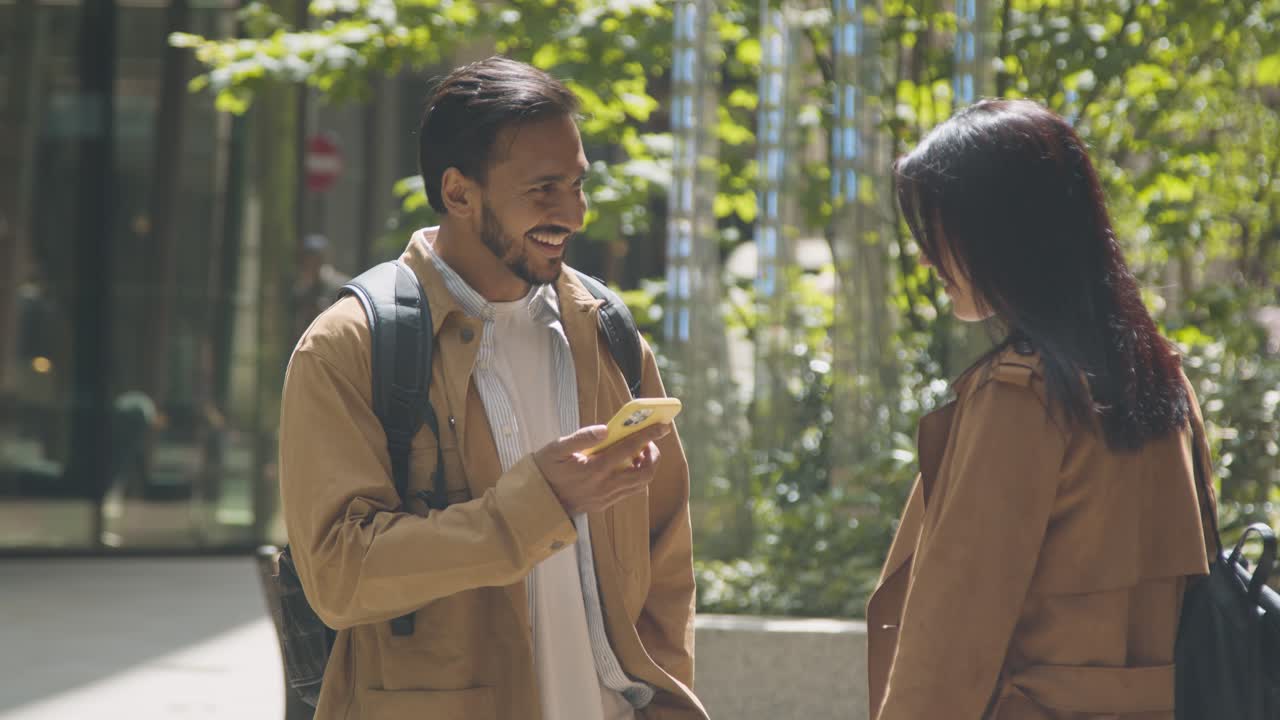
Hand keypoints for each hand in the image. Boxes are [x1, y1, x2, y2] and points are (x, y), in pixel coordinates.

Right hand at [532, 423, 671, 515]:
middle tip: (646, 442)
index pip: (630, 449)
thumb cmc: (546, 470)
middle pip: (644, 473)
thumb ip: (581, 437)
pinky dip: (635, 477)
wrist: (537, 501)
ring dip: (646, 468)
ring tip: (637, 453)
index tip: (662, 426)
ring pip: (640, 485)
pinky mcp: (604, 505)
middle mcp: (604, 486)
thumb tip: (605, 430)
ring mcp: (606, 498)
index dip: (649, 436)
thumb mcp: (556, 448)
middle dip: (653, 456)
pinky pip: (629, 491)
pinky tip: (626, 466)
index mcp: (594, 469)